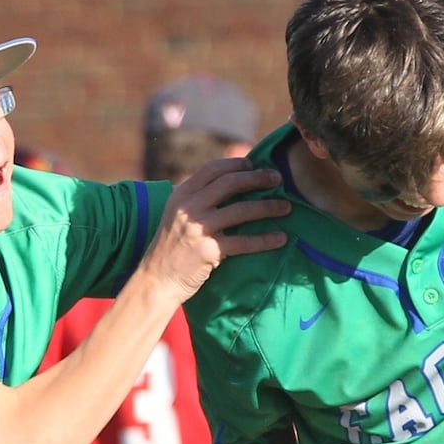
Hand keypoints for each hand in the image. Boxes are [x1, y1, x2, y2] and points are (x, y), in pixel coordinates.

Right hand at [141, 159, 288, 299]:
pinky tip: (281, 238)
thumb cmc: (171, 248)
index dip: (235, 164)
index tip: (254, 164)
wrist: (157, 280)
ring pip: (241, 210)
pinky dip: (265, 240)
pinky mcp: (208, 251)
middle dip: (257, 178)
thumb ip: (197, 199)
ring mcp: (198, 229)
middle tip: (278, 179)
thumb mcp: (176, 215)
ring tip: (286, 207)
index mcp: (181, 195)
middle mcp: (188, 208)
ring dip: (268, 207)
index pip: (211, 170)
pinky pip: (244, 242)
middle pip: (230, 184)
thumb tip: (229, 183)